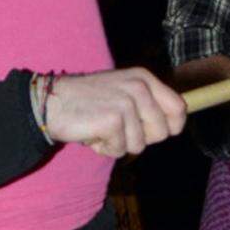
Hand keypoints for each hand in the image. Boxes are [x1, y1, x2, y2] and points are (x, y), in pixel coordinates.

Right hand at [45, 68, 186, 157]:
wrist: (51, 102)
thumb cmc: (86, 102)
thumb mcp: (122, 92)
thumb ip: (147, 105)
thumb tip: (172, 127)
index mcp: (144, 78)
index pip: (179, 108)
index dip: (171, 127)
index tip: (152, 132)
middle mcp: (139, 88)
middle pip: (163, 132)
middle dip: (141, 138)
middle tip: (117, 128)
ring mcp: (127, 103)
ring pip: (140, 145)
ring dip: (119, 144)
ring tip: (100, 128)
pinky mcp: (114, 120)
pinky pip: (120, 150)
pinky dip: (105, 148)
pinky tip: (92, 134)